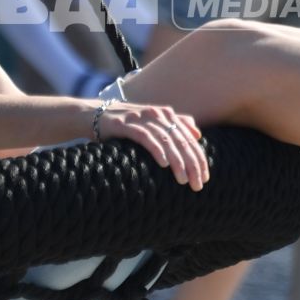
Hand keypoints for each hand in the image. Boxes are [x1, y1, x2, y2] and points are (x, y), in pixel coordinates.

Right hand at [94, 100, 208, 188]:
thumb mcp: (152, 123)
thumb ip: (175, 124)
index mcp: (167, 115)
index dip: (199, 158)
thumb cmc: (127, 124)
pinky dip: (157, 150)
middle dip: (192, 164)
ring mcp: (142, 118)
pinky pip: (146, 137)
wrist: (94, 115)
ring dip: (177, 162)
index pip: (189, 139)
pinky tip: (164, 164)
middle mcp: (157, 114)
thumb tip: (197, 134)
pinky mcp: (126, 124)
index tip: (205, 177)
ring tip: (184, 179)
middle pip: (181, 141)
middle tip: (198, 184)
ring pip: (167, 140)